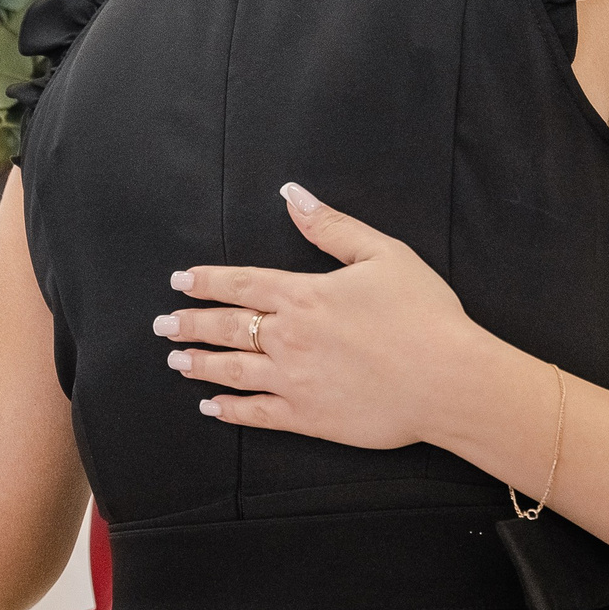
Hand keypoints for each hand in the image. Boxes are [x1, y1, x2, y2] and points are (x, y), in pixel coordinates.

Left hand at [156, 183, 502, 449]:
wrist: (446, 380)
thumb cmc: (423, 314)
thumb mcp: (383, 254)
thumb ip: (332, 226)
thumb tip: (292, 193)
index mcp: (304, 294)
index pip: (241, 284)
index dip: (207, 281)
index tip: (180, 280)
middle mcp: (289, 337)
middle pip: (225, 327)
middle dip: (189, 324)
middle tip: (162, 324)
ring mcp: (293, 380)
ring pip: (231, 371)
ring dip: (199, 364)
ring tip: (176, 361)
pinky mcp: (307, 416)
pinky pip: (256, 414)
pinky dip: (229, 411)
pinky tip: (212, 408)